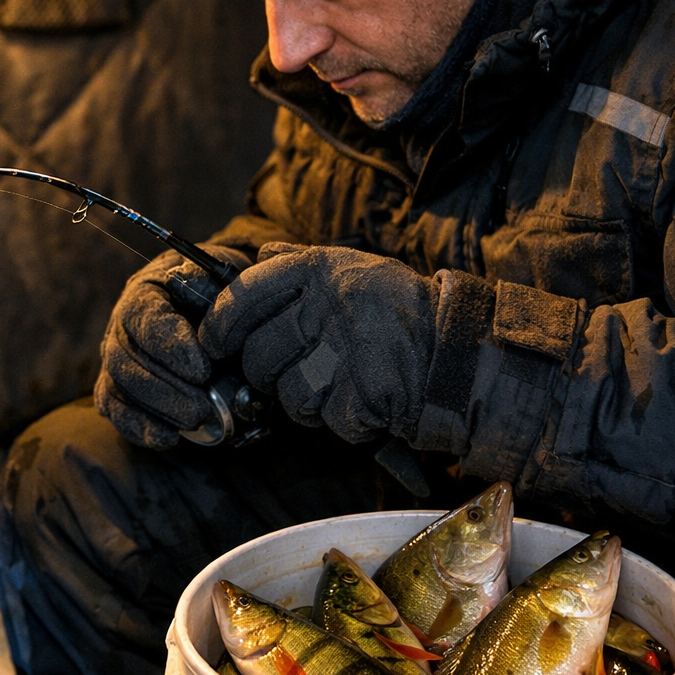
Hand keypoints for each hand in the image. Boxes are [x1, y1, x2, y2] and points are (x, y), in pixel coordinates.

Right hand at [95, 245, 249, 447]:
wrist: (214, 313)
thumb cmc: (220, 295)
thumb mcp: (223, 279)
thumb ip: (214, 289)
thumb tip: (205, 312)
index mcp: (145, 291)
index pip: (144, 316)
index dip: (169, 345)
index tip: (203, 371)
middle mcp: (121, 325)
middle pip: (125, 358)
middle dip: (164, 387)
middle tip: (202, 407)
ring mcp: (115, 358)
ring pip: (118, 386)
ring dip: (156, 408)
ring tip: (194, 421)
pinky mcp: (116, 389)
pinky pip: (116, 411)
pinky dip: (138, 427)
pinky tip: (167, 438)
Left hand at [199, 244, 438, 442]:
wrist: (462, 350)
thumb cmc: (399, 312)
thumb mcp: (356, 270)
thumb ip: (302, 265)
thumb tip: (260, 254)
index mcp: (322, 270)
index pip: (245, 294)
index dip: (219, 324)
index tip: (213, 342)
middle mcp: (330, 305)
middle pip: (258, 354)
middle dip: (264, 373)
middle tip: (290, 372)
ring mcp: (348, 352)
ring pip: (287, 393)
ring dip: (304, 401)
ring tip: (335, 385)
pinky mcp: (365, 396)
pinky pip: (326, 419)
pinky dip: (341, 420)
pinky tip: (363, 401)